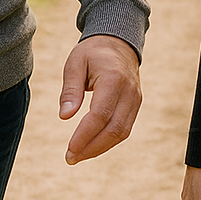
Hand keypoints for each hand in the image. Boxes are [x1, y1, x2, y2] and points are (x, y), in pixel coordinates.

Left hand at [59, 34, 141, 164]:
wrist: (118, 41)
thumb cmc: (92, 52)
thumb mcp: (75, 63)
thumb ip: (70, 90)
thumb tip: (65, 117)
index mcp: (114, 79)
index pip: (100, 114)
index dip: (85, 135)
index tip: (69, 149)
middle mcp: (129, 92)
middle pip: (114, 129)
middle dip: (91, 148)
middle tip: (70, 158)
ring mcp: (136, 99)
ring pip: (121, 133)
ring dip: (99, 148)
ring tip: (77, 156)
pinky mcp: (136, 105)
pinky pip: (124, 129)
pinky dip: (108, 141)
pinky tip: (91, 146)